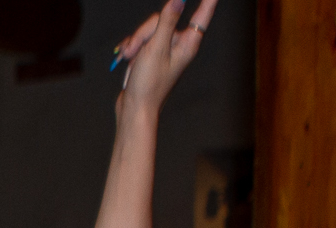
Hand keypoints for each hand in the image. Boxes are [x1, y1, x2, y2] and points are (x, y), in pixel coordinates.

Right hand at [110, 0, 215, 120]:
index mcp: (187, 43)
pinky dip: (132, 46)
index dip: (208, 0)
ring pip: (149, 29)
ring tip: (129, 57)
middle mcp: (178, 44)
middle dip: (144, 31)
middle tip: (136, 49)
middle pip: (163, 19)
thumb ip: (167, 21)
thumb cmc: (149, 85)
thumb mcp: (156, 48)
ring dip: (135, 41)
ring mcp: (164, 49)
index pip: (203, 13)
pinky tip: (127, 57)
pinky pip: (141, 39)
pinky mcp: (151, 54)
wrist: (134, 109)